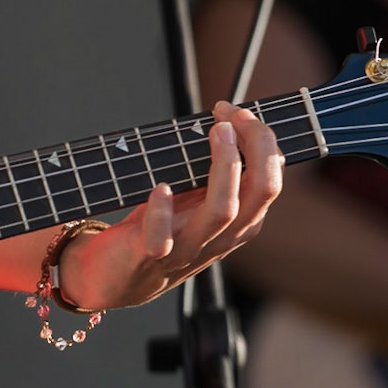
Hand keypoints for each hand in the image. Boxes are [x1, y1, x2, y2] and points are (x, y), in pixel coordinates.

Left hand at [58, 102, 283, 310]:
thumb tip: (244, 132)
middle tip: (232, 115)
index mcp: (239, 222)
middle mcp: (222, 236)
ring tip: (217, 132)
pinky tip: (161, 187)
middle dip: (256, 146)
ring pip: (223, 211)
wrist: (117, 278)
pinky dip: (162, 212)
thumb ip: (222, 177)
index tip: (234, 110)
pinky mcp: (151, 256)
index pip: (270, 179)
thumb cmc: (161, 230)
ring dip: (224, 167)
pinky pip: (162, 240)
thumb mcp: (198, 203)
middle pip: (261, 192)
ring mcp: (189, 248)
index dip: (261, 140)